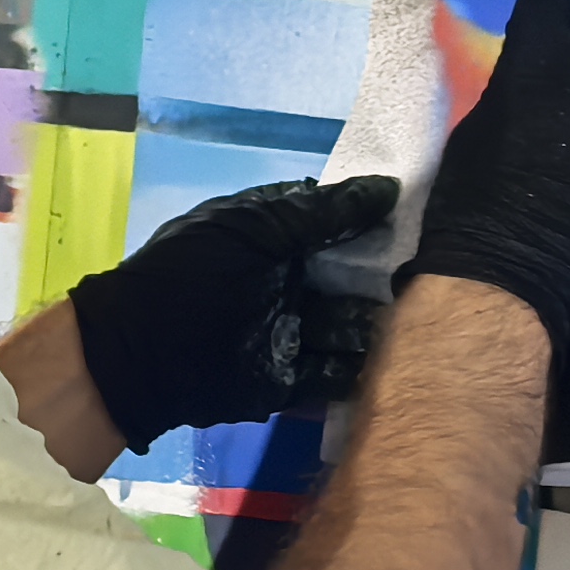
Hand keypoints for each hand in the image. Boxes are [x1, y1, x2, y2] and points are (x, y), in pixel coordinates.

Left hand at [65, 175, 403, 451]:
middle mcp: (288, 280)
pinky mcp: (286, 380)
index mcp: (276, 237)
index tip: (424, 218)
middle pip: (352, 275)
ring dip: (377, 325)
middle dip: (385, 275)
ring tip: (419, 322)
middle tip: (432, 276)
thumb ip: (321, 213)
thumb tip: (386, 190)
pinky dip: (357, 371)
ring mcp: (289, 330)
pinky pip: (334, 374)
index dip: (376, 219)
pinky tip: (390, 363)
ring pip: (350, 325)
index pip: (338, 222)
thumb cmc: (192, 276)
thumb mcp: (254, 229)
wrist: (137, 359)